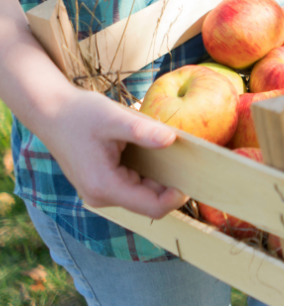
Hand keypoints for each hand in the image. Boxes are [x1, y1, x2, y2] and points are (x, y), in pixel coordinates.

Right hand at [42, 90, 186, 218]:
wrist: (51, 112)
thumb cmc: (81, 114)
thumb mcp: (115, 118)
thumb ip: (143, 131)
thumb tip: (171, 139)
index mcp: (105, 187)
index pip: (152, 207)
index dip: (176, 197)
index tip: (195, 176)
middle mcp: (101, 196)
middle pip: (148, 202)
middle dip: (170, 184)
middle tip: (190, 160)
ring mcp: (100, 191)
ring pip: (141, 194)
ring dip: (159, 177)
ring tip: (173, 153)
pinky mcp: (101, 183)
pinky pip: (131, 185)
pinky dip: (147, 173)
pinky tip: (155, 153)